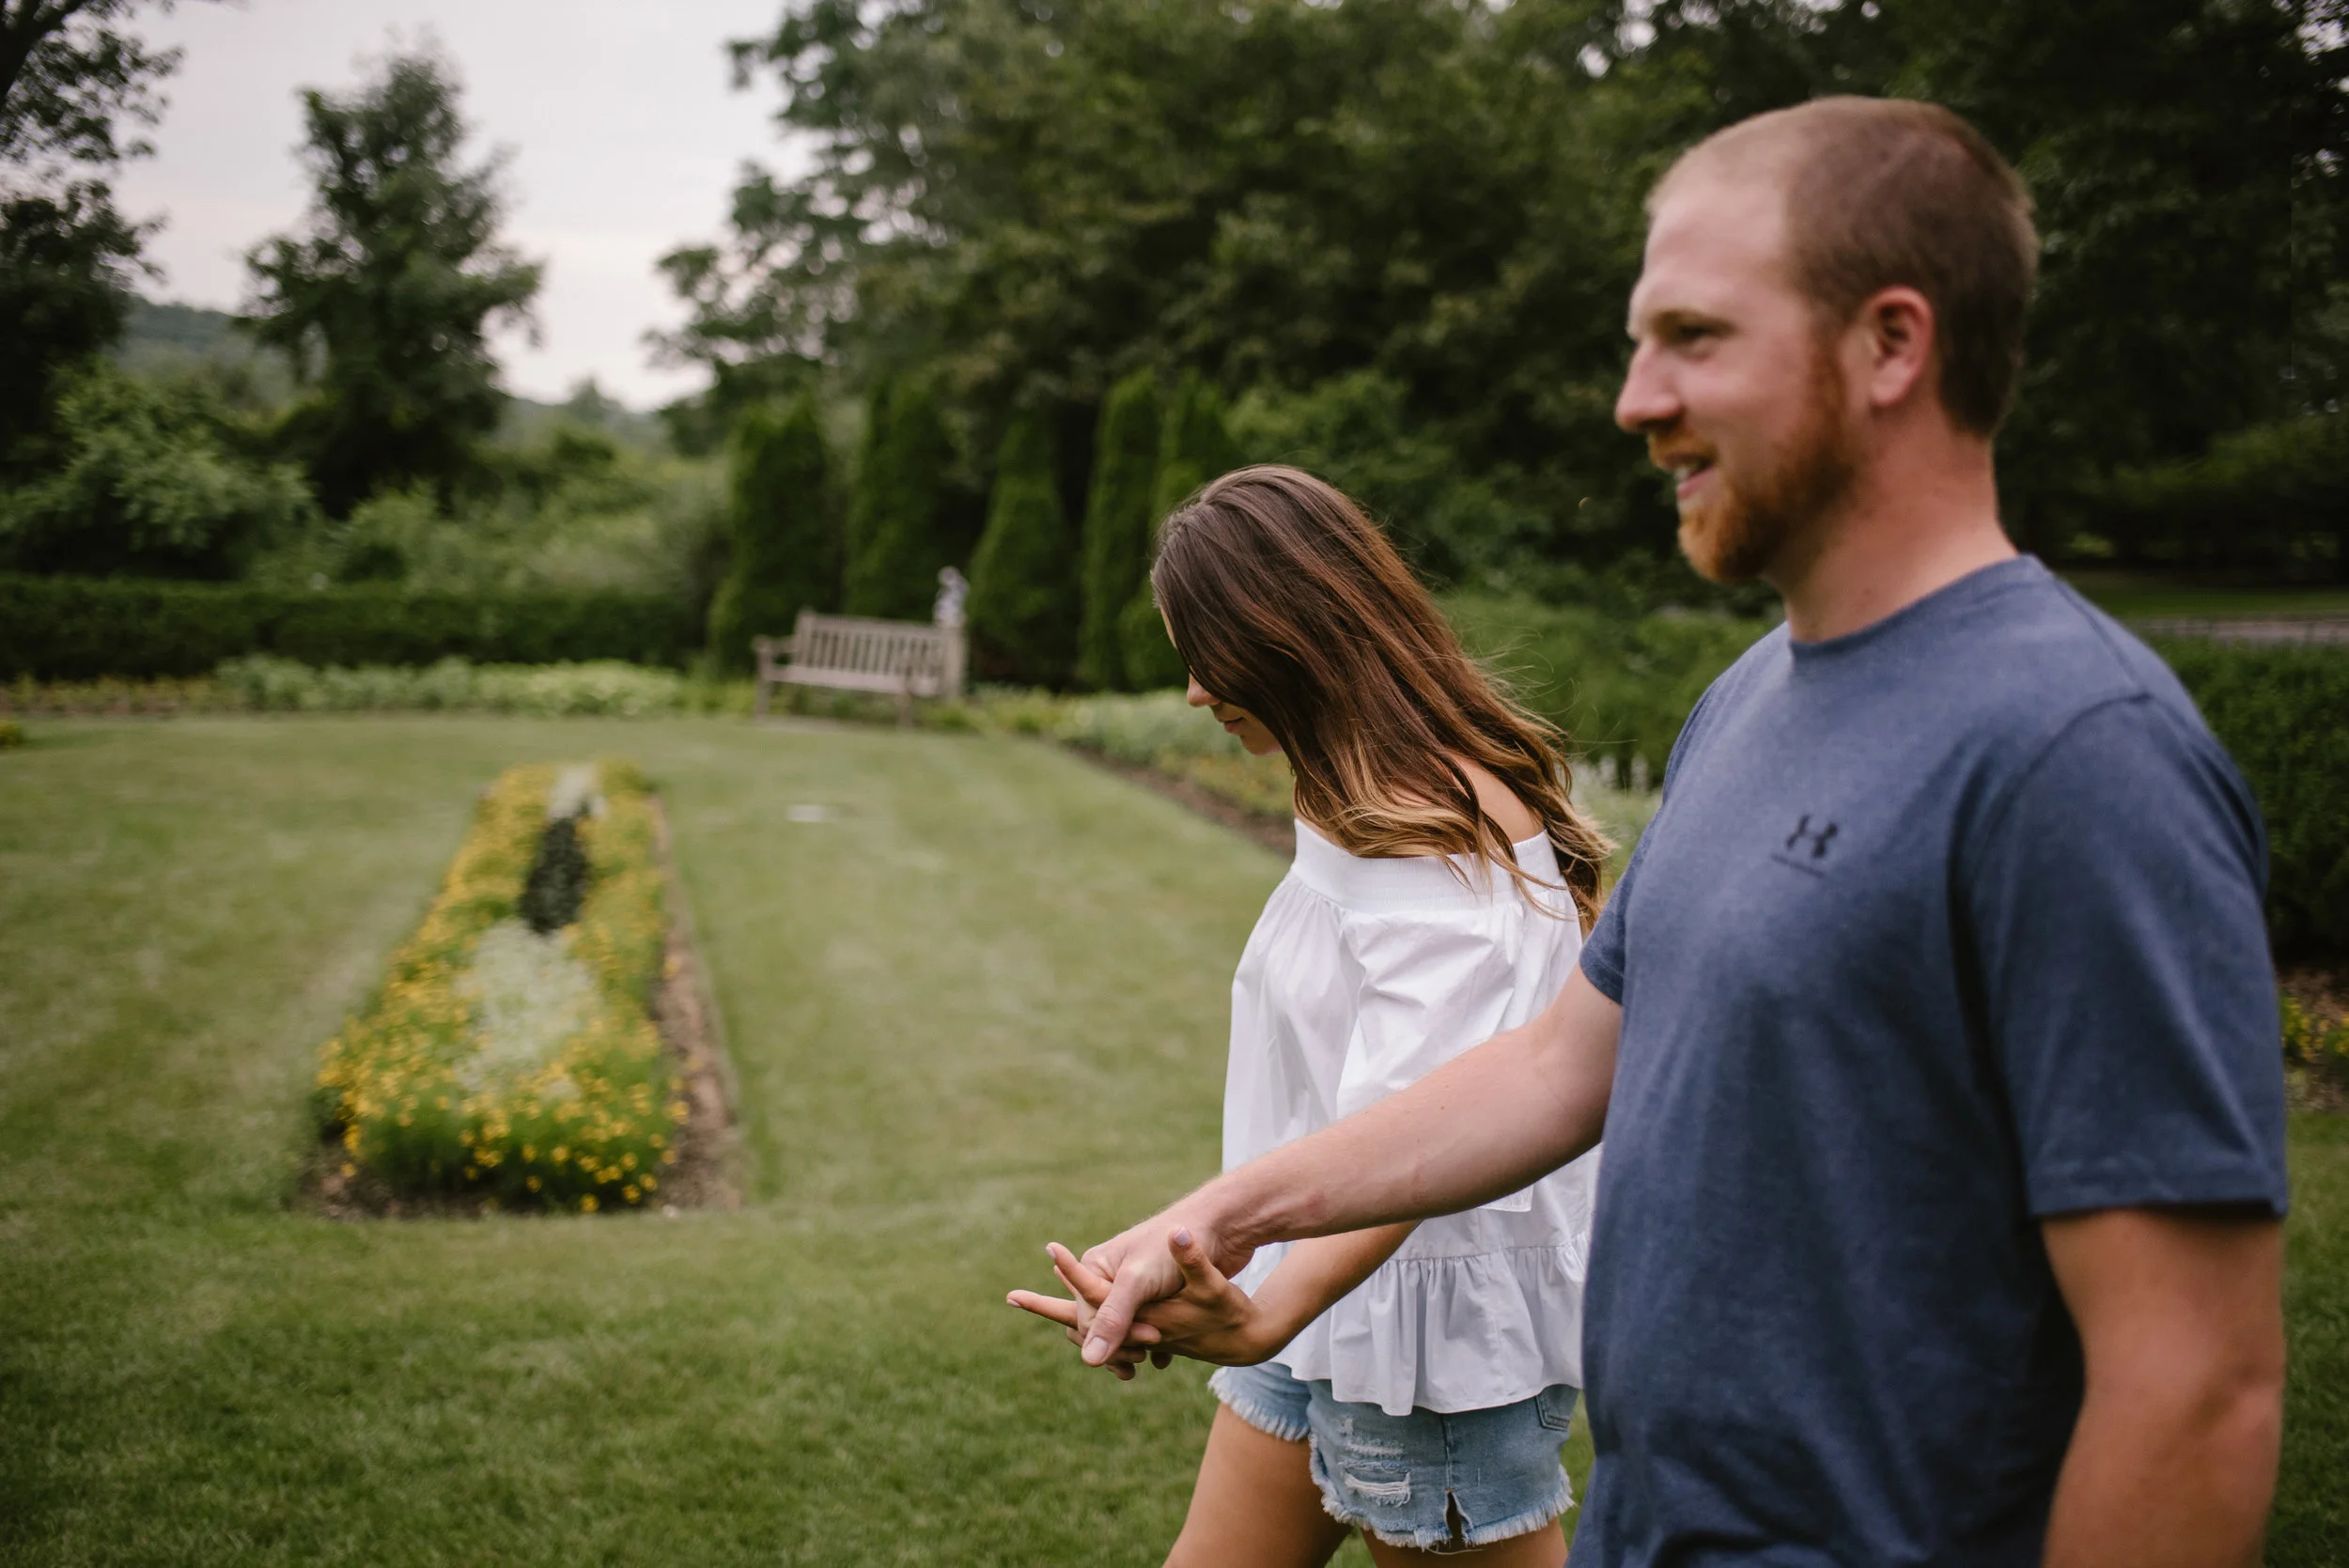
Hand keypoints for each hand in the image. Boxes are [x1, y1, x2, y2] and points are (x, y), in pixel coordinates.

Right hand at [1007, 1207, 1254, 1368]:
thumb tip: (1089, 1362)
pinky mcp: (1156, 1296)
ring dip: (1132, 1350)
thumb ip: (1113, 1319)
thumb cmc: (1172, 1248)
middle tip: (1141, 1358)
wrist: (1220, 1227)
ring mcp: (1133, 1287)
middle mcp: (1109, 1277)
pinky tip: (1163, 1359)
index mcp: (1096, 1267)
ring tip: (1147, 1360)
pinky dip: (1151, 1346)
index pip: (1087, 1318)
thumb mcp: (1138, 1282)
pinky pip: (1144, 1329)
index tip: (1153, 1335)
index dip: (1114, 1335)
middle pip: (1101, 1326)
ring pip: (1122, 1331)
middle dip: (1119, 1346)